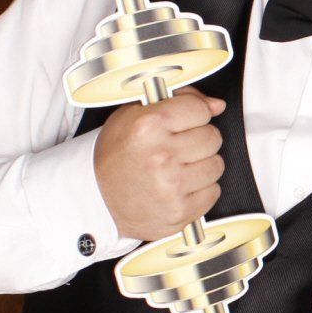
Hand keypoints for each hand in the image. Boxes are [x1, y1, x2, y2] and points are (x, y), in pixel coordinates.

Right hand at [93, 90, 224, 240]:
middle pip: (212, 137)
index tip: (185, 122)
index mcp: (148, 126)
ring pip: (216, 164)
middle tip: (178, 147)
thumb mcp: (134, 115)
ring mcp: (171, 186)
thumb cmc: (114, 156)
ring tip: (177, 168)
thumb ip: (179, 100)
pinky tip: (179, 187)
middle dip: (199, 140)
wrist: (95, 198)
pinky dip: (200, 189)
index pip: (201, 110)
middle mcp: (160, 156)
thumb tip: (216, 105)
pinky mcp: (179, 212)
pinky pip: (213, 192)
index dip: (195, 115)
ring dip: (201, 165)